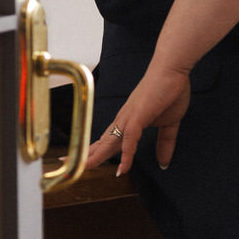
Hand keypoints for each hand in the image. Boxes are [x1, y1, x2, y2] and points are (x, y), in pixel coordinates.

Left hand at [86, 60, 191, 176]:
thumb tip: (164, 162)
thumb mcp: (169, 124)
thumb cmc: (169, 91)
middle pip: (101, 143)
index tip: (84, 162)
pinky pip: (129, 140)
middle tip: (66, 164)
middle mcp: (123, 120)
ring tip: (84, 169)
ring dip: (96, 157)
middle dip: (86, 155)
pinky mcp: (138, 117)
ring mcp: (128, 118)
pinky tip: (123, 168)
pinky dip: (126, 155)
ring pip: (108, 143)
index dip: (95, 152)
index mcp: (128, 122)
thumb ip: (165, 143)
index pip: (107, 141)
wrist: (172, 70)